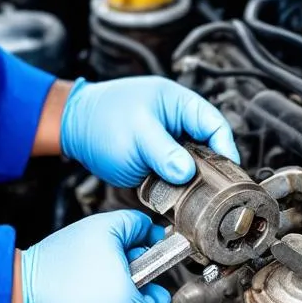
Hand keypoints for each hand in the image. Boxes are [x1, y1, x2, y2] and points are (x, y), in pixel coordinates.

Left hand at [20, 211, 171, 302]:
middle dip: (132, 261)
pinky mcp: (45, 266)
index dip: (155, 240)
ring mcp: (60, 247)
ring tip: (117, 298)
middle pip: (117, 240)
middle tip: (141, 282)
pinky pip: (76, 267)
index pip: (139, 223)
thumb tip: (153, 294)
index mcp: (105, 232)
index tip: (160, 251)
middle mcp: (80, 234)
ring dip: (109, 271)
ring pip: (96, 255)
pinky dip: (87, 279)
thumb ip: (153, 297)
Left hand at [59, 77, 239, 187]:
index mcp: (179, 104)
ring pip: (192, 167)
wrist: (73, 128)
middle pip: (208, 148)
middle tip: (213, 190)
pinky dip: (176, 189)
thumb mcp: (136, 134)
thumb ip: (163, 153)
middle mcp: (177, 124)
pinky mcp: (157, 163)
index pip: (215, 124)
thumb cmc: (101, 118)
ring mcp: (168, 144)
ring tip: (194, 196)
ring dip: (192, 182)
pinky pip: (175, 178)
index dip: (225, 148)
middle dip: (210, 169)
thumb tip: (187, 172)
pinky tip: (175, 198)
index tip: (227, 171)